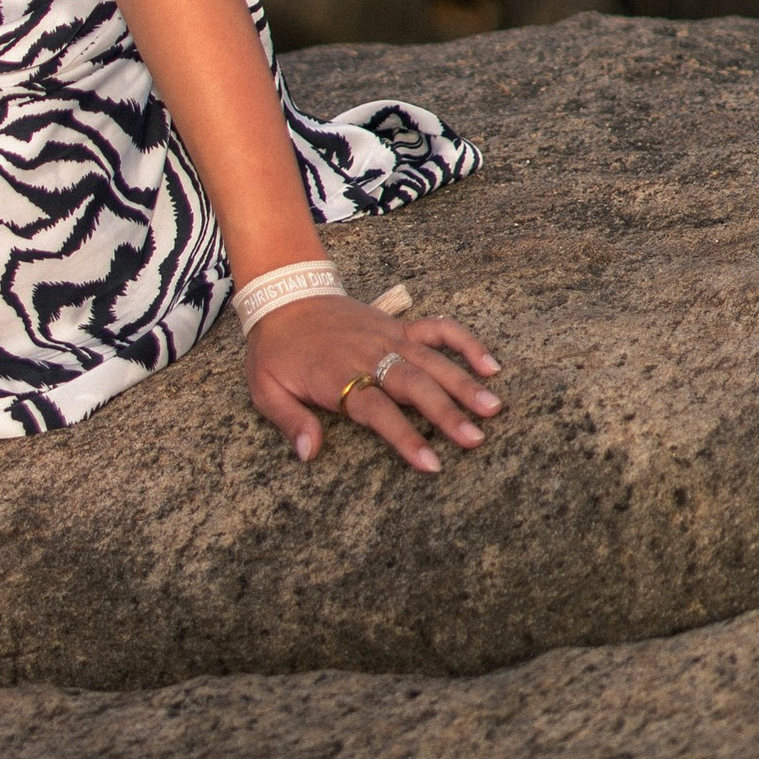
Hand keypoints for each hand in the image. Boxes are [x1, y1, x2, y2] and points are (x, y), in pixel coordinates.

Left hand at [245, 299, 501, 476]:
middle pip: (412, 384)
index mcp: (338, 375)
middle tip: (475, 439)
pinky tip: (490, 364)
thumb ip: (289, 421)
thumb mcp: (264, 388)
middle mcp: (369, 355)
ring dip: (463, 383)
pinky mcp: (397, 325)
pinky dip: (464, 342)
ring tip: (493, 408)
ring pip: (431, 359)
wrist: (284, 294)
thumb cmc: (276, 349)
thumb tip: (309, 454)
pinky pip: (437, 329)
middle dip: (446, 412)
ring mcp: (387, 337)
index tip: (430, 463)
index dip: (404, 436)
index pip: (377, 410)